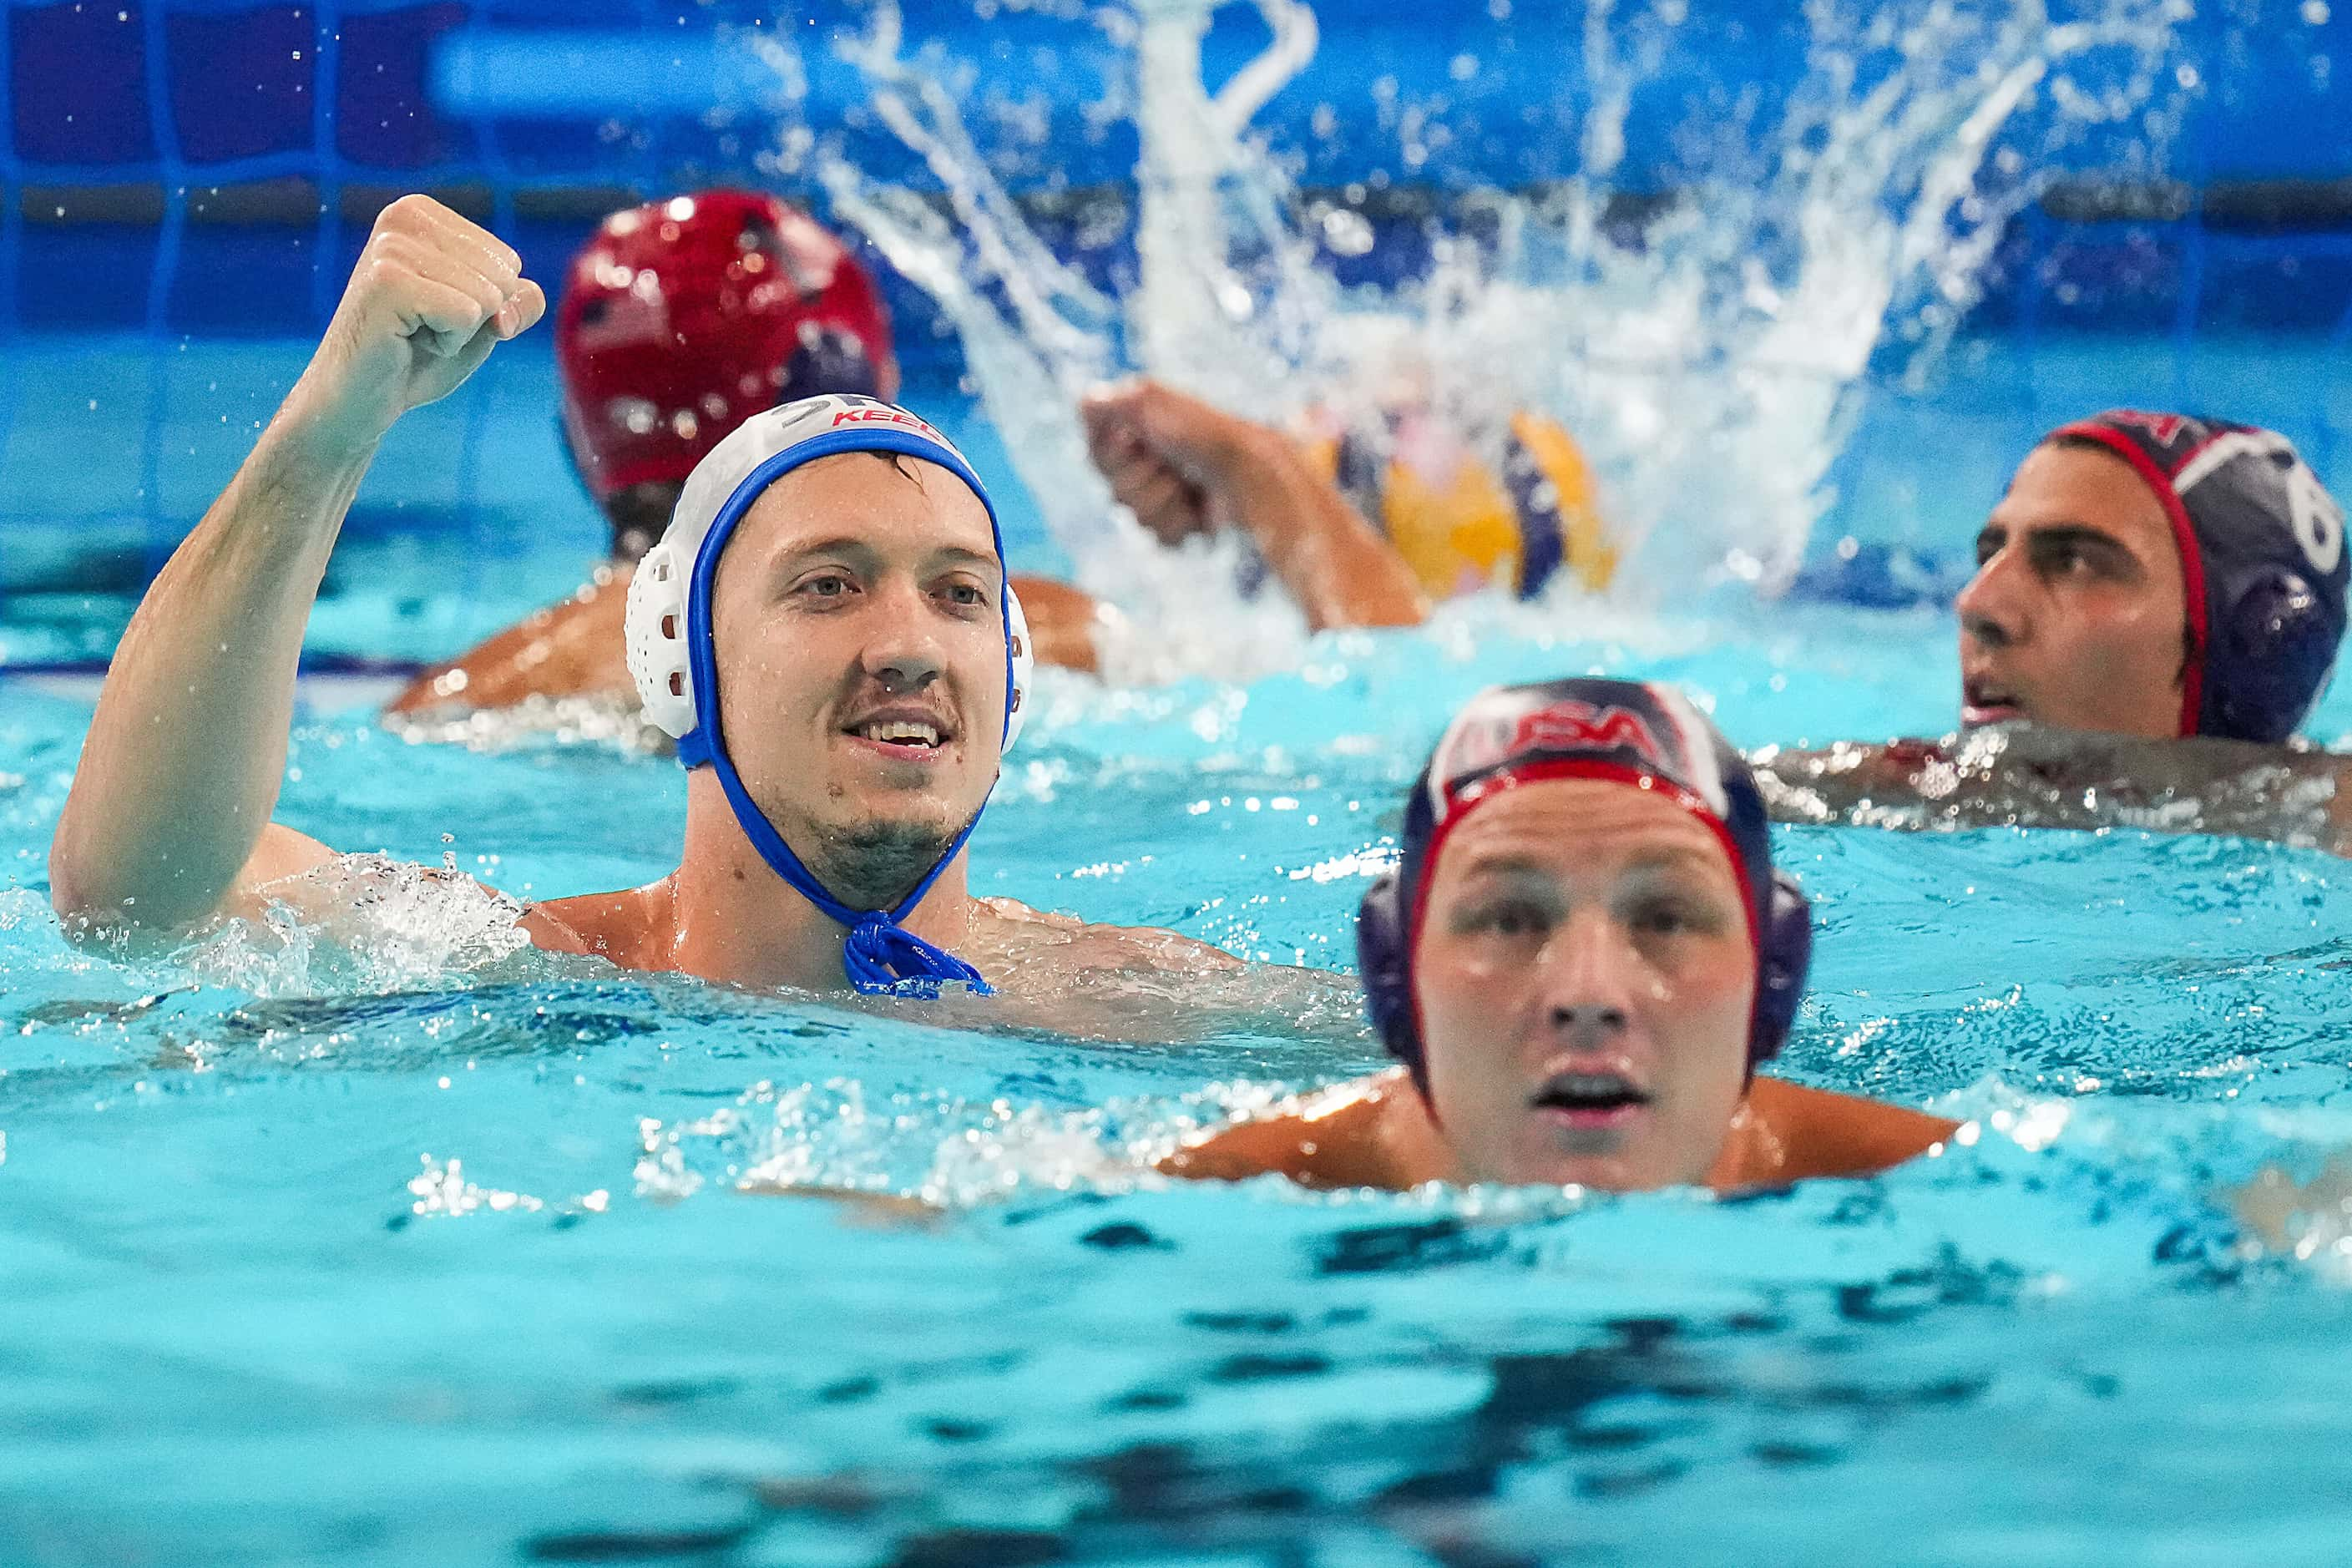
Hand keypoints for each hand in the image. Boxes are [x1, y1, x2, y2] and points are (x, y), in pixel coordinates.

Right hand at [285, 195, 545, 451]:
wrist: (361, 398)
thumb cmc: (419, 356)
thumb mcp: (484, 324)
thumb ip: (519, 303)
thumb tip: (522, 294)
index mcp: (423, 213)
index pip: (508, 260)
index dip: (485, 303)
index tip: (436, 312)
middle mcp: (404, 216)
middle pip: (501, 276)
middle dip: (474, 317)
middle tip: (423, 326)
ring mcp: (392, 246)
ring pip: (487, 297)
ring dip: (459, 332)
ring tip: (413, 332)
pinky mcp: (387, 281)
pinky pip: (467, 315)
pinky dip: (448, 342)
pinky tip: (407, 340)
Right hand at [1079, 379, 1285, 546]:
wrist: (1250, 468)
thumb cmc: (1203, 431)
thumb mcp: (1151, 402)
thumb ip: (1111, 402)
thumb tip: (1085, 402)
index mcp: (1139, 432)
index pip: (1097, 454)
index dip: (1112, 455)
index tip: (1132, 442)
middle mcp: (1150, 465)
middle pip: (1114, 491)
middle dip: (1141, 479)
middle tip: (1169, 464)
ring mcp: (1167, 498)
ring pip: (1136, 517)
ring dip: (1163, 501)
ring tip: (1189, 486)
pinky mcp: (1185, 526)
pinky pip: (1160, 538)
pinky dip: (1180, 523)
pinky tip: (1197, 510)